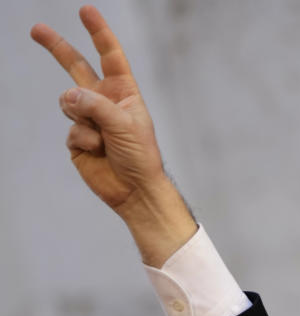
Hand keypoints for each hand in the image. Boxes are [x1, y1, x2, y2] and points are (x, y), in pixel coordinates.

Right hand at [31, 5, 195, 265]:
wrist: (135, 191)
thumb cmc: (141, 157)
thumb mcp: (125, 125)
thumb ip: (96, 105)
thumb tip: (68, 96)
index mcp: (124, 93)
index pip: (110, 57)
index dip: (98, 33)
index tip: (86, 11)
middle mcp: (105, 101)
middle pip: (76, 68)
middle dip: (57, 48)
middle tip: (37, 29)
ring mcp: (89, 119)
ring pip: (69, 103)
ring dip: (84, 120)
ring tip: (104, 139)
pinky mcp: (77, 139)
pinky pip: (70, 130)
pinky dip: (83, 141)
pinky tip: (98, 152)